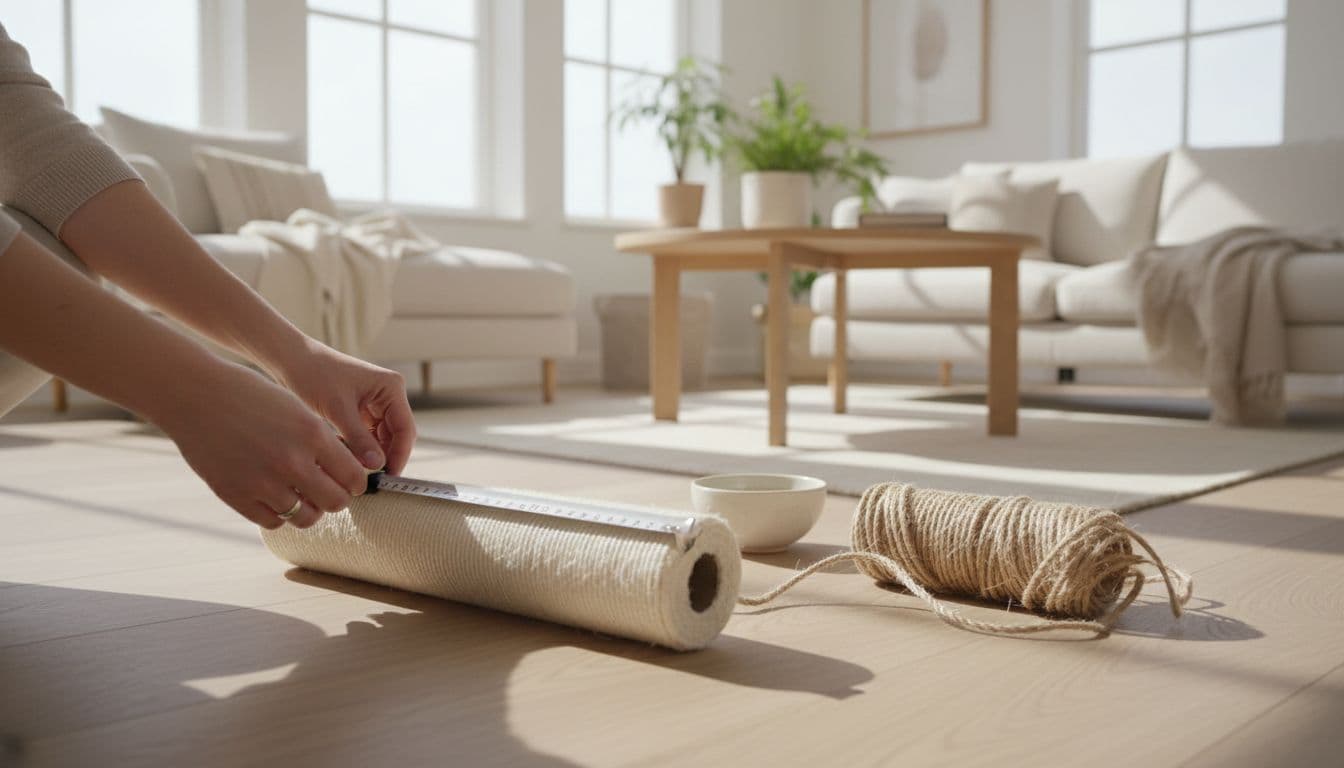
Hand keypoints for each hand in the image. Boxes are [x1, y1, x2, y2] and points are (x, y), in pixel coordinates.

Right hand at [152, 362, 371, 528]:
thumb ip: (322, 441)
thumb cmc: (251, 397)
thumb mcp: (297, 409)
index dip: (356, 483)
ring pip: (306, 518)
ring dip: (310, 510)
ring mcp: (263, 482)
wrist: (197, 396)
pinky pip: (274, 521)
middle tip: (330, 491)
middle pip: (335, 502)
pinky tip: (276, 497)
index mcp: (312, 434)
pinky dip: (280, 513)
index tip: (352, 482)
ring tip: (303, 497)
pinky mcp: (237, 496)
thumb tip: (347, 472)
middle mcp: (291, 461)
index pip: (354, 477)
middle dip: (337, 498)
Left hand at [273, 343, 415, 475]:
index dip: (400, 454)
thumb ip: (359, 439)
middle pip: (397, 435)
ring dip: (371, 453)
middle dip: (386, 456)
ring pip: (383, 438)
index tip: (389, 477)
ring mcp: (376, 402)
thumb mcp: (338, 409)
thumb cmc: (314, 375)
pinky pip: (368, 435)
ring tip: (353, 466)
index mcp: (391, 387)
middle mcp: (388, 394)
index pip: (405, 428)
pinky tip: (346, 455)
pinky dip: (360, 448)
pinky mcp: (362, 410)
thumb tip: (378, 465)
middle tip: (371, 479)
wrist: (292, 360)